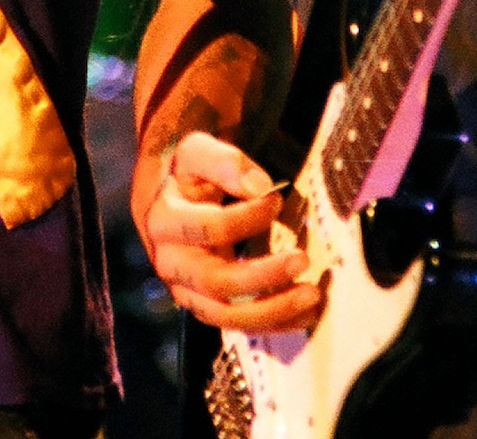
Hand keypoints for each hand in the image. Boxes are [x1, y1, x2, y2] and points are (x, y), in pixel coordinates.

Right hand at [142, 132, 321, 332]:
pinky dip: (272, 324)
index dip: (247, 218)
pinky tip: (305, 315)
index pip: (209, 229)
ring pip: (226, 314)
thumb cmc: (184, 172)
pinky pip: (236, 324)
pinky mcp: (203, 304)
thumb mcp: (196, 151)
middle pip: (216, 282)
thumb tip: (260, 187)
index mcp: (164, 222)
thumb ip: (225, 162)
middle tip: (303, 259)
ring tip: (312, 295)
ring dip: (272, 310)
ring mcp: (186, 290)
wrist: (164, 198)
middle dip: (263, 276)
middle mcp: (170, 263)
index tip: (277, 200)